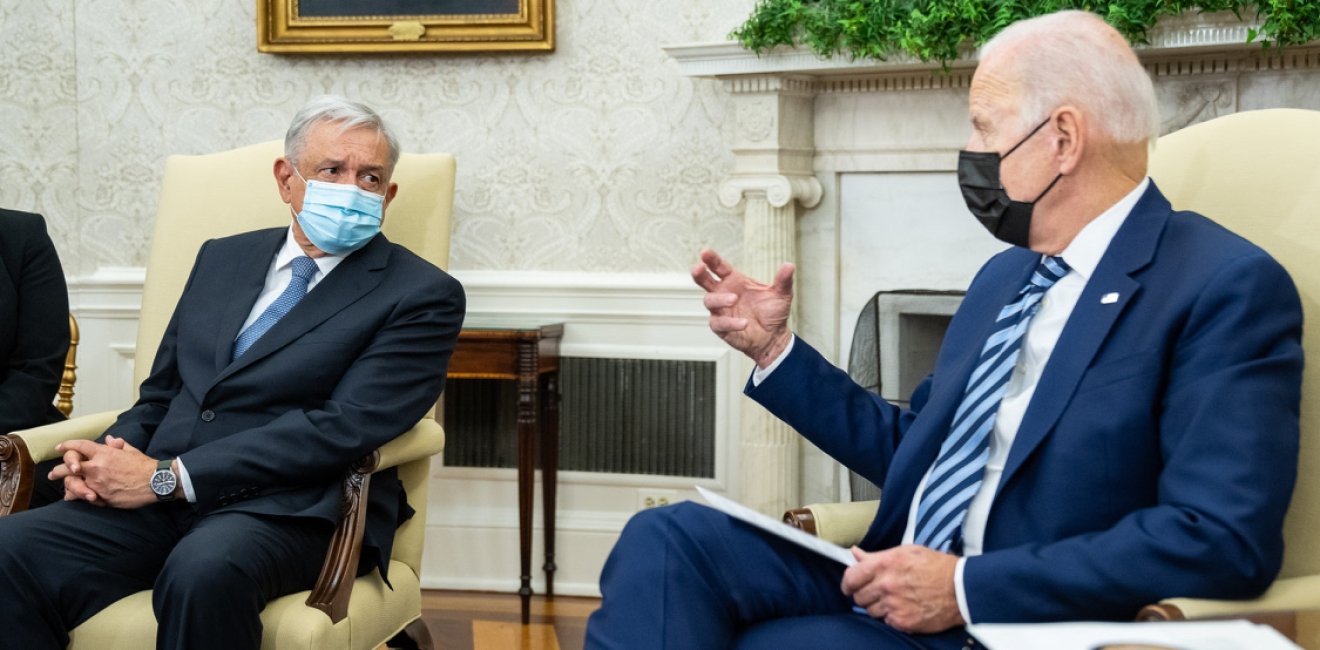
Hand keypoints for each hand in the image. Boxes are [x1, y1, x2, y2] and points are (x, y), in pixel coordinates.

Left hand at [48, 435, 158, 508]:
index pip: (79, 446)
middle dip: (59, 470)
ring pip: (74, 484)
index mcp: (104, 453)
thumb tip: (110, 439)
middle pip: (69, 467)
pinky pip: (86, 497)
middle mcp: (97, 467)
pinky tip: (75, 498)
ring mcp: (98, 483)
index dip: (67, 445)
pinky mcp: (102, 497)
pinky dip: (79, 497)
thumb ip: (118, 446)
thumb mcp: (131, 451)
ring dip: (67, 486)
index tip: (59, 448)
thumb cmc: (145, 466)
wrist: (156, 482)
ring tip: (64, 489)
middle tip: (53, 474)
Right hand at [690, 248, 793, 367]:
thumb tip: (789, 265)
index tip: (705, 252)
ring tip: (734, 299)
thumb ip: (783, 280)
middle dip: (699, 273)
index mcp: (735, 281)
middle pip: (704, 281)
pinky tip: (743, 323)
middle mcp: (724, 293)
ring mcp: (721, 310)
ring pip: (709, 301)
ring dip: (720, 299)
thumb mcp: (781, 295)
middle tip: (699, 268)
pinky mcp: (721, 327)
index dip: (712, 259)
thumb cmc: (773, 313)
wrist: (773, 338)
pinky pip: (718, 323)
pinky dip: (730, 323)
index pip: (719, 267)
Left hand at [841, 545, 963, 633]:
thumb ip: (877, 556)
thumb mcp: (907, 552)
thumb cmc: (937, 567)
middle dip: (864, 595)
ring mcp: (894, 604)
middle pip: (858, 596)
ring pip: (871, 611)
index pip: (851, 576)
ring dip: (878, 607)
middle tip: (877, 592)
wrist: (961, 589)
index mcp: (886, 564)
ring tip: (895, 599)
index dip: (848, 583)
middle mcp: (887, 585)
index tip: (850, 586)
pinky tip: (905, 608)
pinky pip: (886, 621)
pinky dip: (892, 617)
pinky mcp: (903, 621)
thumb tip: (855, 554)